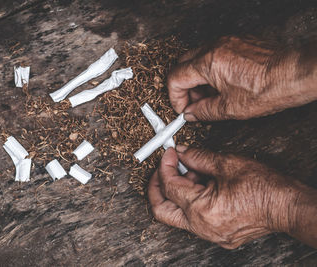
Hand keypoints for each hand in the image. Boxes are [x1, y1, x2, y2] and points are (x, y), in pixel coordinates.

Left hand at [148, 147, 316, 248]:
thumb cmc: (264, 188)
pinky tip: (200, 184)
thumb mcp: (227, 164)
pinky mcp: (217, 234)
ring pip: (177, 215)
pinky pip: (193, 219)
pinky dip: (190, 200)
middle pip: (162, 210)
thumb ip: (197, 157)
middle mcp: (201, 227)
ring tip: (189, 172)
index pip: (169, 186)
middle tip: (162, 169)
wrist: (287, 207)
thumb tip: (181, 152)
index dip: (165, 166)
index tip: (169, 154)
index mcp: (200, 210)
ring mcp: (209, 234)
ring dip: (176, 192)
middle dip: (156, 187)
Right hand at [167, 36, 316, 120]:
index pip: (176, 78)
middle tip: (193, 103)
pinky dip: (211, 70)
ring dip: (197, 78)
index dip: (175, 97)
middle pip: (183, 65)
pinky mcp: (237, 43)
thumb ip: (203, 111)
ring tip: (210, 96)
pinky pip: (214, 54)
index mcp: (207, 63)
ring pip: (198, 58)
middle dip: (184, 86)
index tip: (182, 109)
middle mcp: (214, 48)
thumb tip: (191, 114)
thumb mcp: (229, 108)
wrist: (294, 74)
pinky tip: (222, 85)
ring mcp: (226, 42)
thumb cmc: (268, 89)